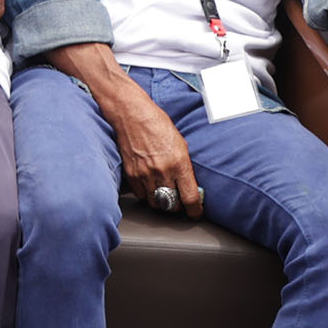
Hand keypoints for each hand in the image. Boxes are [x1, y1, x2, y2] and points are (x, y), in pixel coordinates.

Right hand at [108, 90, 202, 214]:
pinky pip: (141, 195)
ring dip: (161, 202)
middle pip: (172, 205)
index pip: (190, 198)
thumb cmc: (158, 124)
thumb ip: (184, 166)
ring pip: (155, 203)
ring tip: (164, 194)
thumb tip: (189, 183)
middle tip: (179, 200)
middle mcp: (162, 172)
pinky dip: (147, 195)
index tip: (195, 212)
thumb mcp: (181, 144)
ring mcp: (145, 175)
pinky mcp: (131, 175)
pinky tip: (150, 186)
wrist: (132, 115)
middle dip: (177, 206)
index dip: (195, 210)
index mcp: (179, 163)